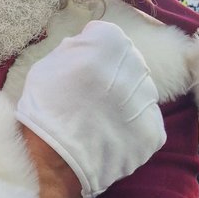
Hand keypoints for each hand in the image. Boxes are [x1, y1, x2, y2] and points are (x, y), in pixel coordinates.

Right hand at [15, 20, 164, 197]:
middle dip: (112, 78)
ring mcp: (149, 100)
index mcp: (110, 42)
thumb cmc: (44, 107)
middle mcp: (137, 65)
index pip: (108, 38)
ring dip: (124, 103)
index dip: (92, 54)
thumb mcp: (48, 63)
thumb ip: (75, 48)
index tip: (80, 72)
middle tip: (89, 100)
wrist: (53, 159)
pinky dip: (130, 129)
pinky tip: (110, 136)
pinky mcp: (154, 132)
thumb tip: (87, 46)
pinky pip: (145, 123)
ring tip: (98, 121)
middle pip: (127, 65)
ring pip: (139, 94)